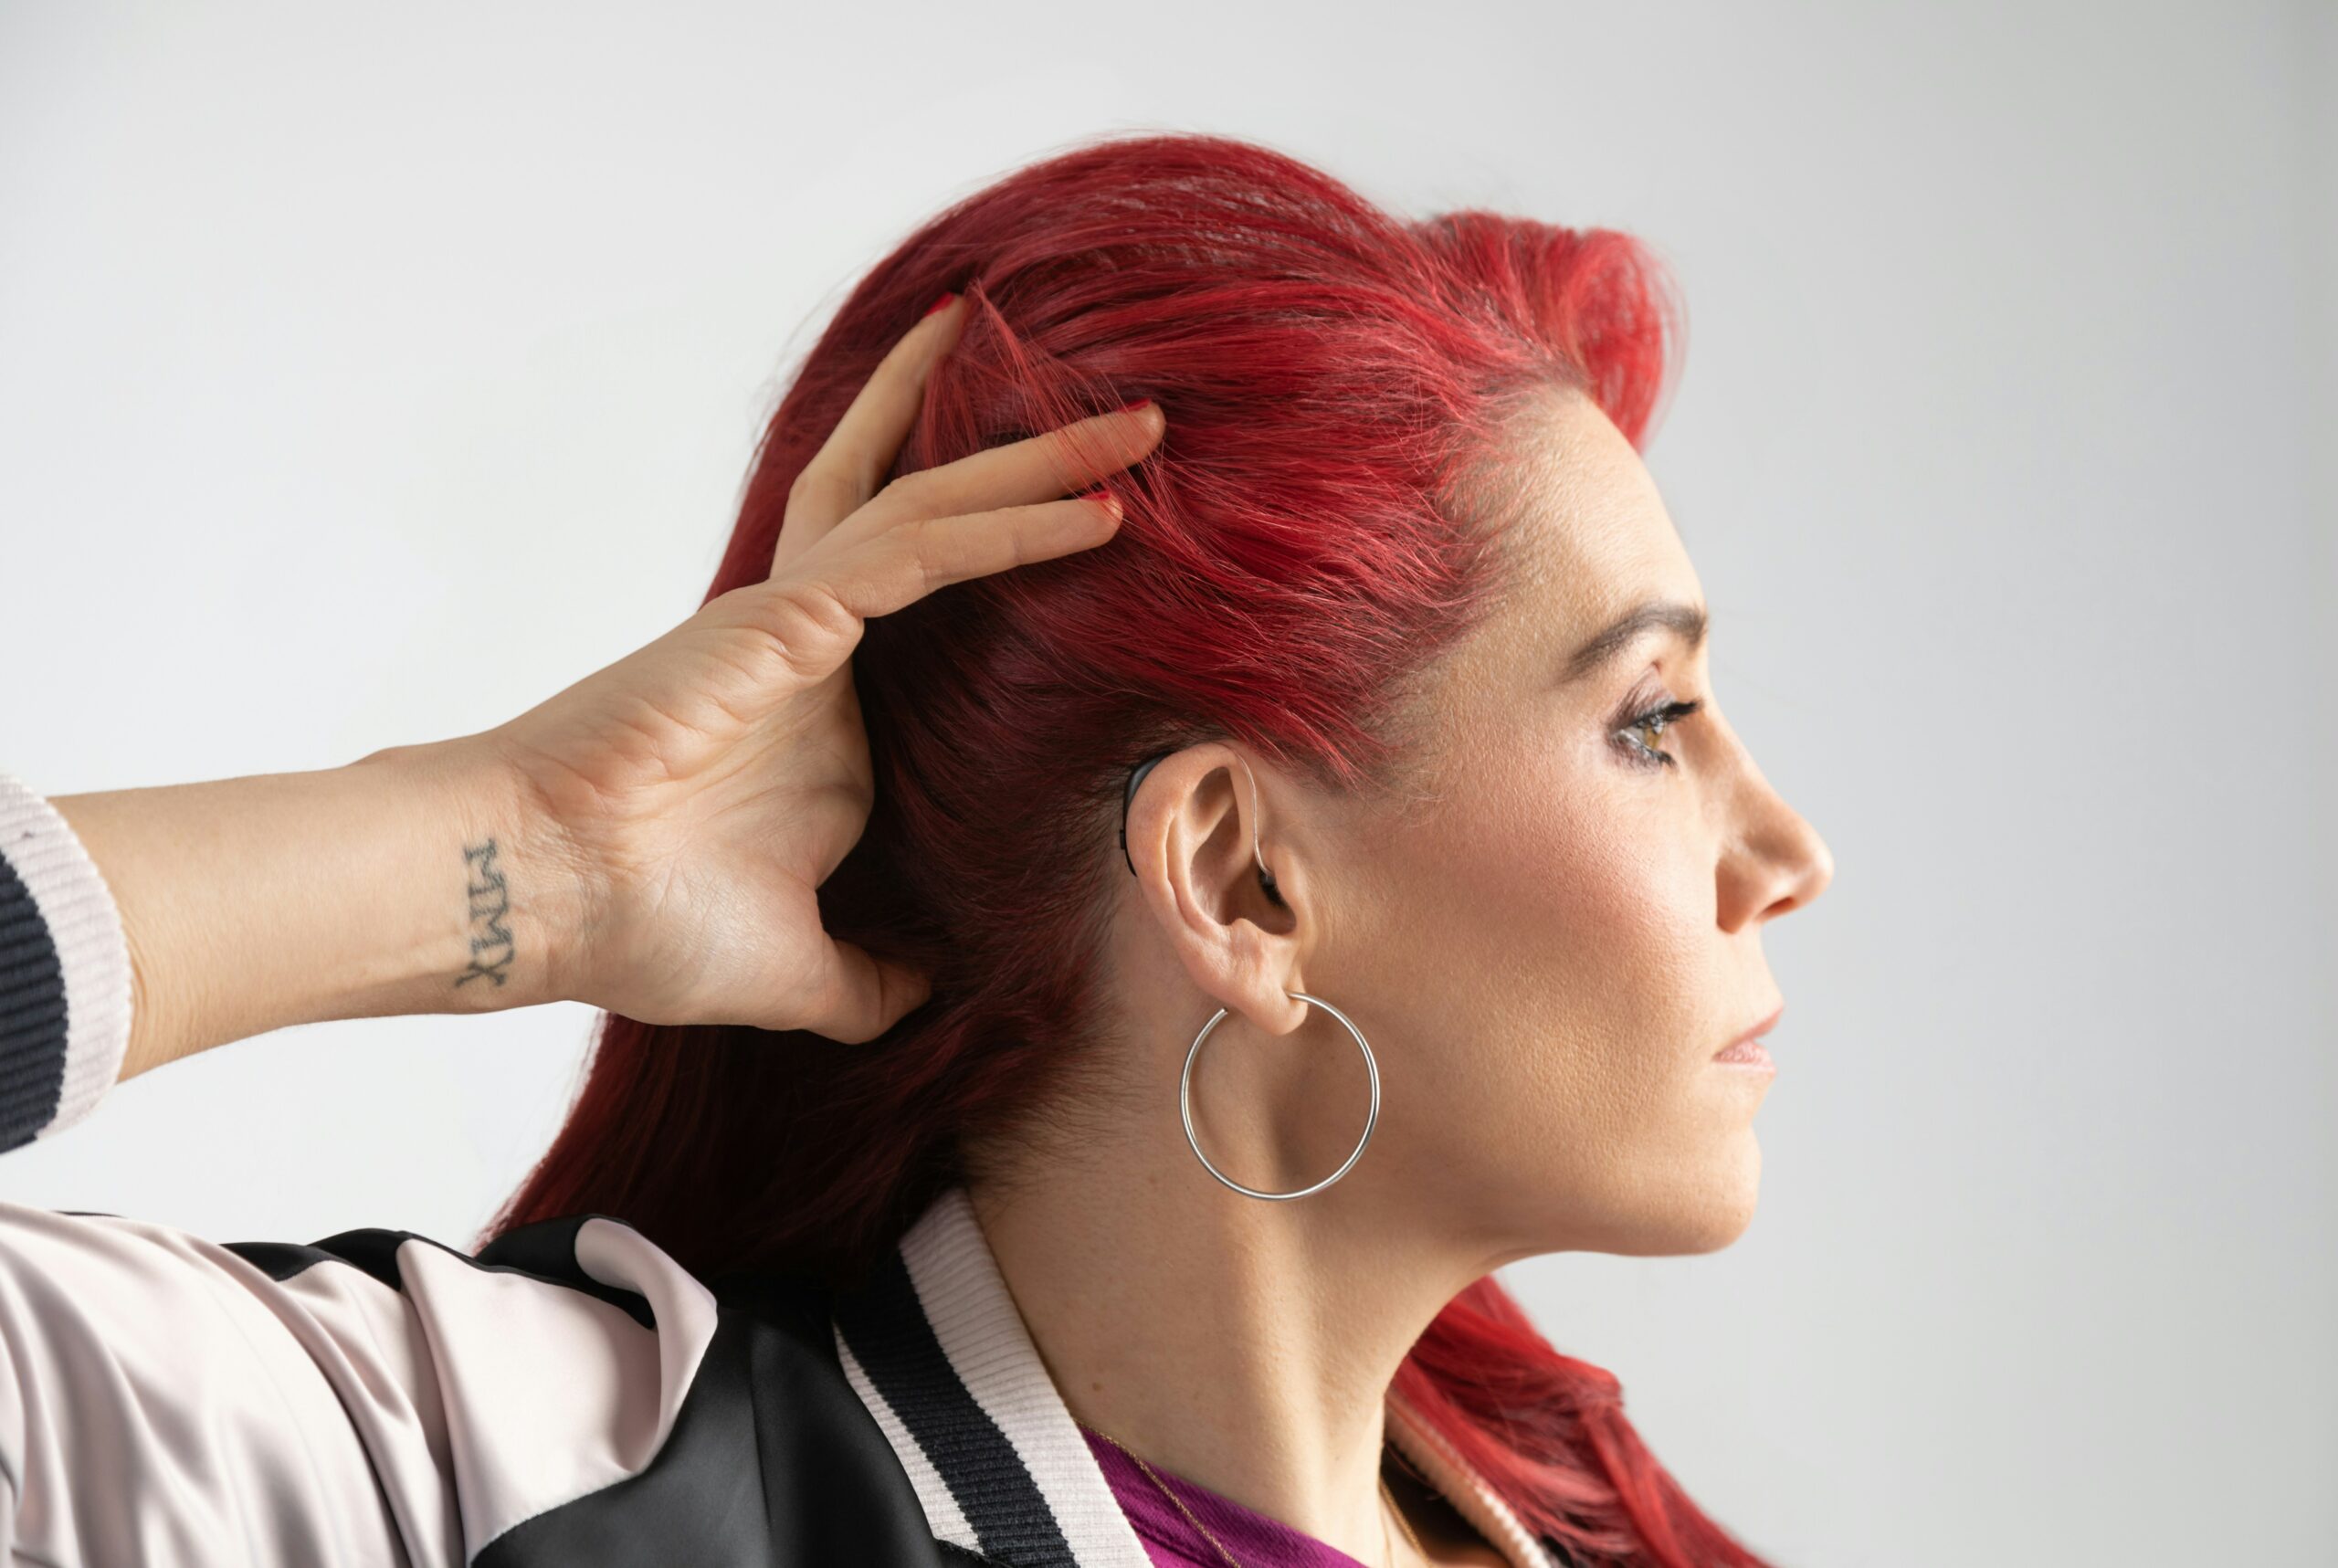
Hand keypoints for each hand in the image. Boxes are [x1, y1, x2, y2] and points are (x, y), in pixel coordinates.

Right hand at [482, 296, 1164, 1040]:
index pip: (930, 605)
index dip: (1006, 556)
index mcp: (822, 713)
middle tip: (1138, 423)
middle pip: (937, 516)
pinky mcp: (791, 617)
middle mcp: (816, 644)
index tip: (1095, 526)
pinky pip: (919, 552)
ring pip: (935, 505)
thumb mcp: (800, 968)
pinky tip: (1089, 509)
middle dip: (1036, 464)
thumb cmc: (639, 924)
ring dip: (1040, 462)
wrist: (539, 896)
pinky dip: (1006, 527)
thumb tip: (920, 993)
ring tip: (1139, 423)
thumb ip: (865, 979)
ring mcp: (801, 619)